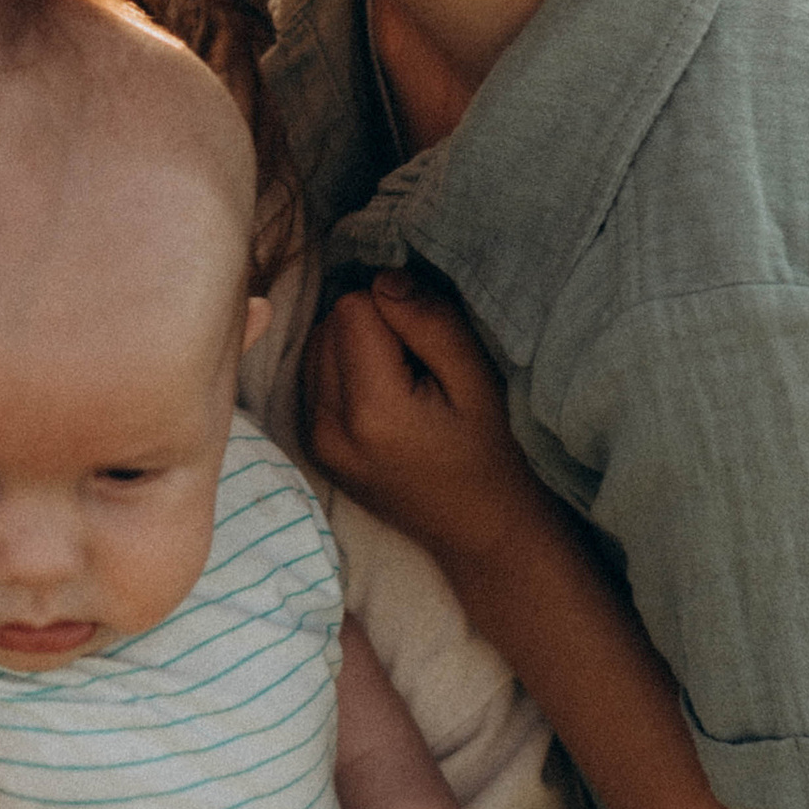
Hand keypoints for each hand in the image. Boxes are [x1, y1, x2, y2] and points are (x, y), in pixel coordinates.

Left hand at [306, 272, 544, 574]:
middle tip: (420, 366)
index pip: (352, 308)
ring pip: (317, 345)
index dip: (395, 311)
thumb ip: (431, 324)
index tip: (430, 345)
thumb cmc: (493, 454)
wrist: (482, 529)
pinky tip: (384, 397)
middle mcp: (329, 427)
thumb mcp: (477, 381)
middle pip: (328, 324)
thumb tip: (383, 278)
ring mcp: (316, 441)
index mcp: (372, 411)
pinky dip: (345, 371)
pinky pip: (315, 376)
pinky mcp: (315, 447)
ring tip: (404, 382)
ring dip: (355, 346)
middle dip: (372, 327)